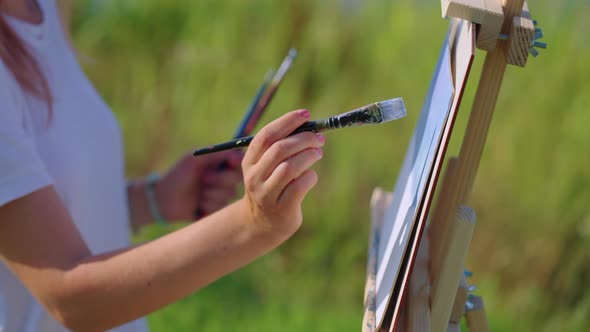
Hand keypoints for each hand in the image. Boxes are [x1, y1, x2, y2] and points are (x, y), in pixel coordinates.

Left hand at [156, 150, 243, 220]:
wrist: (164, 200)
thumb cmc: (177, 175)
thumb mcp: (193, 159)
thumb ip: (214, 153)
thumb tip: (236, 152)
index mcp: (218, 164)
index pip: (238, 160)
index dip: (237, 162)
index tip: (230, 163)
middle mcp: (223, 178)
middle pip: (237, 178)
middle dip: (219, 179)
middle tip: (204, 179)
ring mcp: (221, 194)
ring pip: (228, 194)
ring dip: (210, 193)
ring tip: (197, 194)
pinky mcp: (217, 209)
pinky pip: (220, 207)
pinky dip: (207, 205)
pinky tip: (197, 205)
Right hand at [240, 109, 324, 236]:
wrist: (261, 224)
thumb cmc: (272, 186)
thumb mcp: (268, 167)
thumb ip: (282, 148)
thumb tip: (310, 128)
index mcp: (249, 161)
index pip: (266, 136)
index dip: (287, 122)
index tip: (306, 114)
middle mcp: (254, 177)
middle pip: (279, 150)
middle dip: (303, 139)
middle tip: (319, 138)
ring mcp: (266, 194)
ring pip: (290, 168)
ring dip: (309, 156)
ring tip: (318, 153)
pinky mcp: (282, 209)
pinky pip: (300, 186)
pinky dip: (310, 176)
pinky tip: (311, 176)